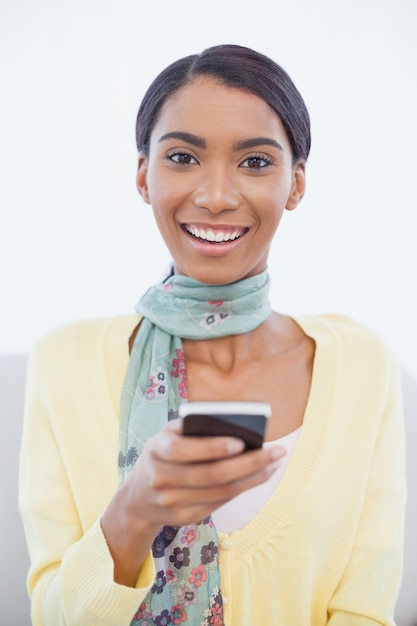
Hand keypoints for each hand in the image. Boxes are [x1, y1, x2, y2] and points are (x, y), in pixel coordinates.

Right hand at [123, 419, 284, 527]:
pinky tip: (258, 477)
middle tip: (277, 452)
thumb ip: (192, 427)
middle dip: (249, 463)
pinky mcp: (184, 518)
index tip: (241, 441)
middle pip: (212, 474)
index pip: (184, 450)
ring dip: (253, 478)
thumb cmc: (161, 455)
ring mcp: (172, 502)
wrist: (136, 499)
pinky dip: (242, 489)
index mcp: (156, 450)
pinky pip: (219, 502)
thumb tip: (234, 426)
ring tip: (274, 464)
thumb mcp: (166, 436)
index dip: (212, 447)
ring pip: (221, 492)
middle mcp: (161, 478)